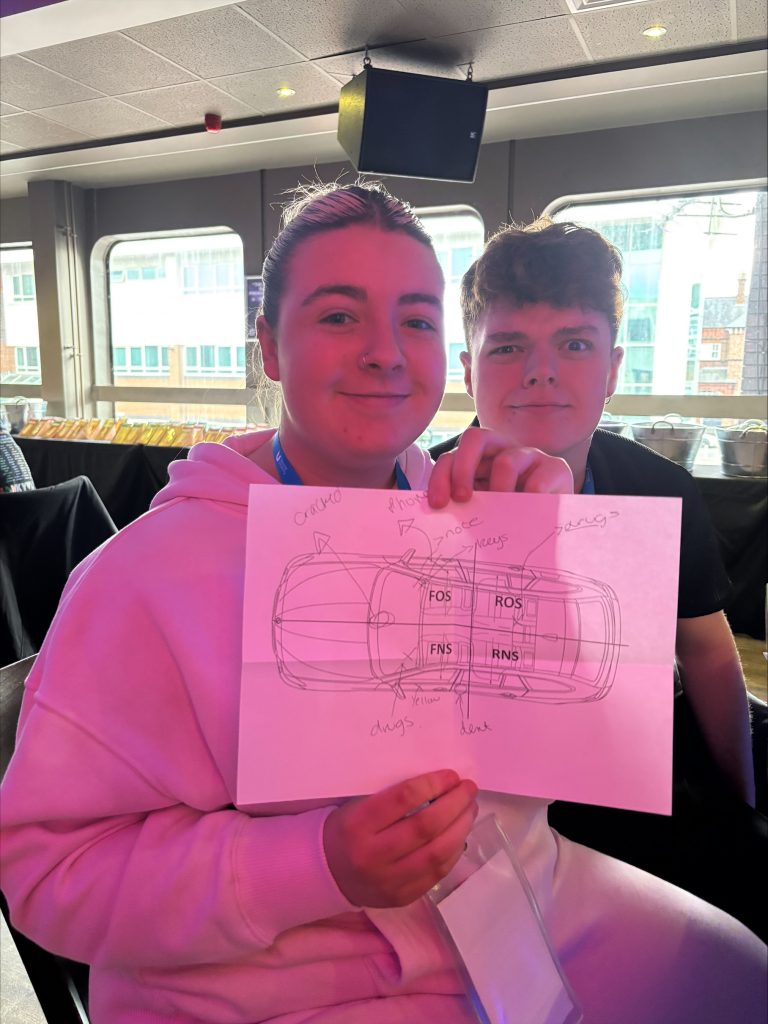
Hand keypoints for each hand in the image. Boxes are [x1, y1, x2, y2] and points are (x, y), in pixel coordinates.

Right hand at [323, 769, 478, 907]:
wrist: (328, 873)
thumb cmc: (348, 829)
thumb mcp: (358, 805)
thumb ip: (393, 796)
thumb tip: (439, 784)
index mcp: (358, 824)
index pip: (403, 799)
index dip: (433, 784)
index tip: (451, 775)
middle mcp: (372, 855)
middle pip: (426, 827)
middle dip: (455, 804)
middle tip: (469, 789)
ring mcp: (389, 881)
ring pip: (436, 853)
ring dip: (461, 827)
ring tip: (470, 809)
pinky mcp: (402, 897)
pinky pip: (437, 873)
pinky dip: (454, 851)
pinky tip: (460, 834)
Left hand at [427, 426, 572, 507]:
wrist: (554, 523)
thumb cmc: (512, 516)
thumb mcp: (484, 510)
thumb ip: (466, 506)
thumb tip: (440, 516)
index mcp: (479, 459)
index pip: (452, 457)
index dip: (441, 476)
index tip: (438, 503)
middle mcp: (502, 450)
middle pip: (474, 438)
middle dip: (462, 468)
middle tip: (461, 499)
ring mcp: (529, 456)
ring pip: (506, 461)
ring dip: (499, 489)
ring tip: (501, 513)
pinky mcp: (555, 468)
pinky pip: (538, 480)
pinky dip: (529, 498)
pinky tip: (528, 515)